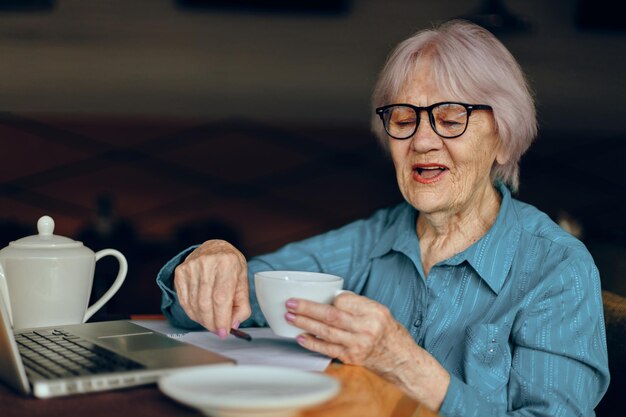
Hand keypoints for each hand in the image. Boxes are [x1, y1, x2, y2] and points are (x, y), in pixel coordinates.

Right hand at [173, 240, 250, 337]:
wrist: (214, 248)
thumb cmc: (231, 265)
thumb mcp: (243, 281)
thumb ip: (242, 304)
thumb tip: (233, 324)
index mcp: (227, 263)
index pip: (221, 298)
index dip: (221, 319)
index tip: (224, 332)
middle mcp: (207, 262)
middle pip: (205, 303)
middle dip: (212, 323)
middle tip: (218, 330)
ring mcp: (191, 266)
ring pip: (193, 304)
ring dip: (203, 319)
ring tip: (211, 322)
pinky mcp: (180, 272)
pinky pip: (184, 301)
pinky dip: (193, 313)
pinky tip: (201, 314)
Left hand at [285, 293, 448, 410]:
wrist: (401, 360)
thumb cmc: (388, 332)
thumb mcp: (380, 311)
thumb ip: (357, 304)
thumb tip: (332, 298)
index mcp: (374, 312)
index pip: (344, 300)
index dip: (328, 298)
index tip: (317, 295)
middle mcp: (366, 328)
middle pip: (331, 316)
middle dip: (307, 308)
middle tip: (290, 303)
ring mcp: (358, 345)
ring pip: (326, 332)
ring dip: (305, 324)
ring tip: (289, 316)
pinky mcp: (352, 358)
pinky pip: (328, 349)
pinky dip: (313, 343)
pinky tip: (300, 337)